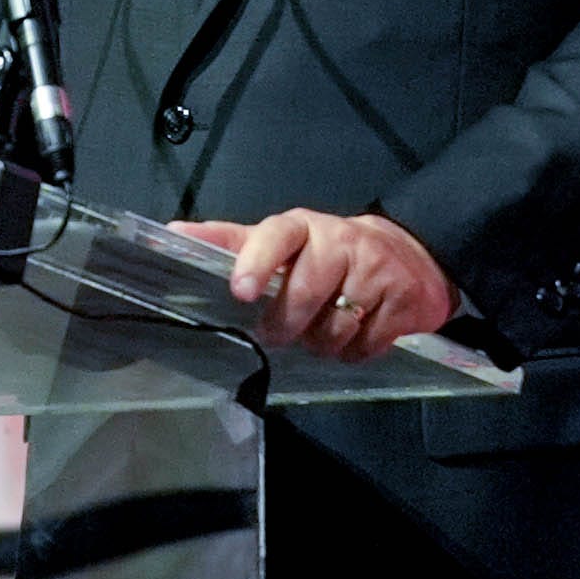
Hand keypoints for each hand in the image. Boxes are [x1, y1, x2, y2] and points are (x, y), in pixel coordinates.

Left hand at [179, 208, 456, 361]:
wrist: (407, 256)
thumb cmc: (326, 253)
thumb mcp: (281, 242)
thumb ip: (232, 242)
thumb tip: (172, 231)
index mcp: (302, 227)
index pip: (277, 237)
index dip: (258, 262)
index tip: (241, 291)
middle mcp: (340, 241)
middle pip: (305, 294)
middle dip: (286, 325)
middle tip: (278, 332)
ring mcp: (377, 269)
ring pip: (336, 327)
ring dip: (323, 342)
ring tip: (322, 330)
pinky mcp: (405, 300)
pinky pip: (368, 344)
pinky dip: (355, 351)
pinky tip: (356, 334)